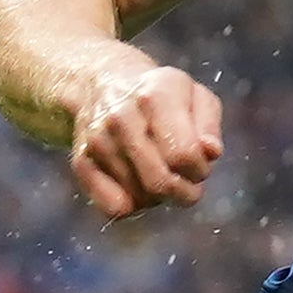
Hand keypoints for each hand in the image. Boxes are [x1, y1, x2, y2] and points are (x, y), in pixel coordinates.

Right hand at [68, 56, 224, 218]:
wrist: (104, 84)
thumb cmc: (161, 97)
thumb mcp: (195, 97)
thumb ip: (209, 126)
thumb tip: (210, 153)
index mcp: (155, 96)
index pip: (184, 155)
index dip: (200, 170)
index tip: (199, 165)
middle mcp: (121, 118)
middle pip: (160, 183)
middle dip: (183, 193)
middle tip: (186, 184)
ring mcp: (98, 141)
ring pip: (140, 198)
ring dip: (158, 197)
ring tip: (158, 172)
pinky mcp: (82, 162)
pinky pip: (113, 208)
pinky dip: (131, 205)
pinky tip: (136, 185)